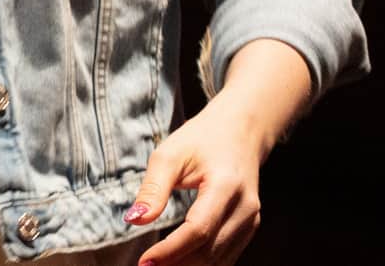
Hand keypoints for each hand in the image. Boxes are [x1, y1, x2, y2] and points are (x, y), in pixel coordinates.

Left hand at [121, 96, 268, 265]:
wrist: (239, 131)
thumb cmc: (201, 139)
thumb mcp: (170, 154)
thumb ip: (153, 188)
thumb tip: (133, 220)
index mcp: (226, 185)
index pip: (198, 230)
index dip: (171, 251)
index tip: (145, 262)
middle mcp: (245, 208)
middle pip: (209, 251)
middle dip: (176, 265)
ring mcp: (251, 220)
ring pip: (218, 260)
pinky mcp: (249, 228)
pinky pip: (225, 256)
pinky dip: (201, 263)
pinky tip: (177, 263)